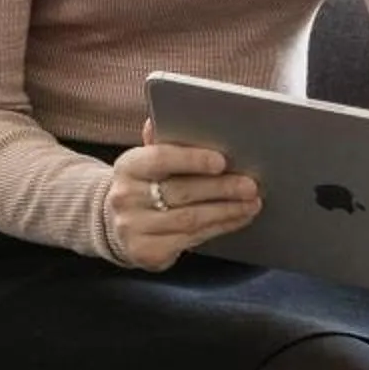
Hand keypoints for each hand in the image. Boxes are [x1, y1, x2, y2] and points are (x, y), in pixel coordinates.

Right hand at [106, 118, 261, 271]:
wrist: (116, 223)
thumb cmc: (145, 183)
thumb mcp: (148, 159)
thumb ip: (164, 140)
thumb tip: (171, 116)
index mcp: (128, 165)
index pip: (160, 158)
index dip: (193, 159)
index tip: (223, 161)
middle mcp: (125, 197)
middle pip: (181, 192)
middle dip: (221, 188)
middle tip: (251, 185)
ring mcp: (133, 228)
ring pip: (190, 219)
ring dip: (227, 211)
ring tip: (252, 203)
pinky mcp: (146, 253)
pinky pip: (190, 240)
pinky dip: (220, 228)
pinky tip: (238, 218)